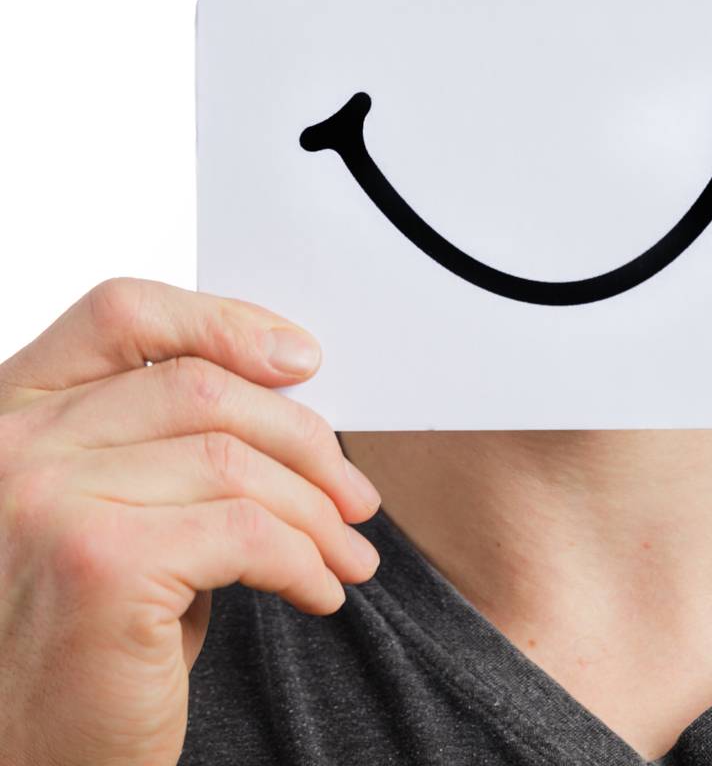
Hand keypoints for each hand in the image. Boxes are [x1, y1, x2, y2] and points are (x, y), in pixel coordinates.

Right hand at [0, 277, 379, 765]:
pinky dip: (303, 559)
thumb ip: (159, 442)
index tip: (301, 359)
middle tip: (354, 495)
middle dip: (301, 436)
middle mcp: (15, 447)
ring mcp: (50, 501)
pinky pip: (245, 533)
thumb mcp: (106, 513)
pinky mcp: (100, 565)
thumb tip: (288, 385)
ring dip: (315, 509)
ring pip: (233, 460)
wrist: (29, 765)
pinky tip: (318, 591)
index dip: (222, 321)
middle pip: (197, 384)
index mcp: (13, 413)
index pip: (121, 314)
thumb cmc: (76, 642)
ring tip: (347, 553)